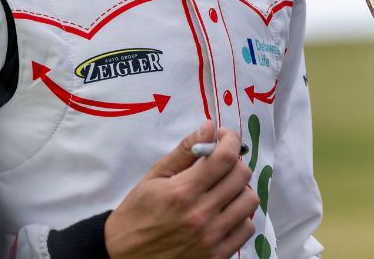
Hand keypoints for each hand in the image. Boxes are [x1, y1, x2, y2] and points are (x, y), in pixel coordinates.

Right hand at [104, 121, 257, 258]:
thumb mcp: (153, 177)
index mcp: (182, 191)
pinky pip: (247, 228)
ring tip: (222, 189)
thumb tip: (209, 127)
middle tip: (221, 163)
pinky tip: (224, 212)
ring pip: (249, 201)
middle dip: (234, 161)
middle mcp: (200, 215)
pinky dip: (240, 216)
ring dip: (239, 189)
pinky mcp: (217, 256)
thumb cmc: (136, 215)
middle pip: (242, 176)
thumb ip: (184, 151)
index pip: (224, 158)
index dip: (230, 140)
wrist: (124, 257)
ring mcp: (211, 238)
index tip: (225, 137)